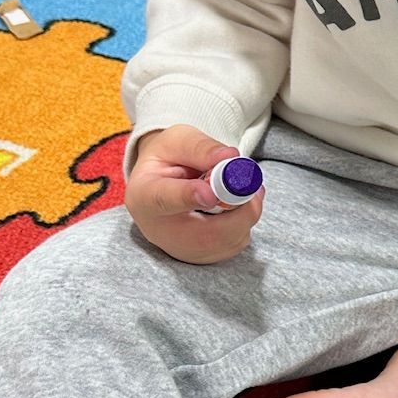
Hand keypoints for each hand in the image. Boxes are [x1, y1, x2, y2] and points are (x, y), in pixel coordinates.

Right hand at [126, 124, 263, 263]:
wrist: (163, 182)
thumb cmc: (168, 159)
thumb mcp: (177, 140)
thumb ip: (201, 147)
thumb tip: (230, 157)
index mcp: (144, 195)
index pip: (164, 201)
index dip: (188, 197)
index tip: (210, 193)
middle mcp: (158, 230)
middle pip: (206, 233)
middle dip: (238, 209)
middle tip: (253, 185)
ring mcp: (180, 249)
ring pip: (227, 240)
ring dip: (246, 213)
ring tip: (242, 189)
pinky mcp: (201, 257)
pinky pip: (235, 244)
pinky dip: (245, 223)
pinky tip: (238, 206)